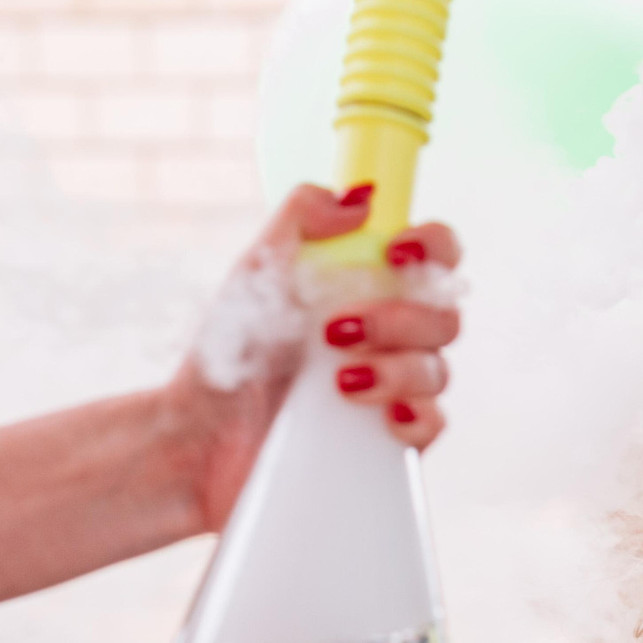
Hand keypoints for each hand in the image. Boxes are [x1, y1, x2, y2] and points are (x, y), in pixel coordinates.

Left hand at [159, 184, 462, 533]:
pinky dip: (414, 418)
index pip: (432, 257)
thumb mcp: (252, 276)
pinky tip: (380, 416)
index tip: (397, 253)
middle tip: (337, 331)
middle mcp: (387, 338)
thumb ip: (299, 220)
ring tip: (337, 382)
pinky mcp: (387, 444)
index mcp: (364, 290)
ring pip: (438, 370)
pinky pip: (432, 426)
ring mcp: (392, 392)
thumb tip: (361, 197)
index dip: (433, 247)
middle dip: (401, 319)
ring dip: (397, 370)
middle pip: (444, 314)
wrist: (198, 443)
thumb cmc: (222, 360)